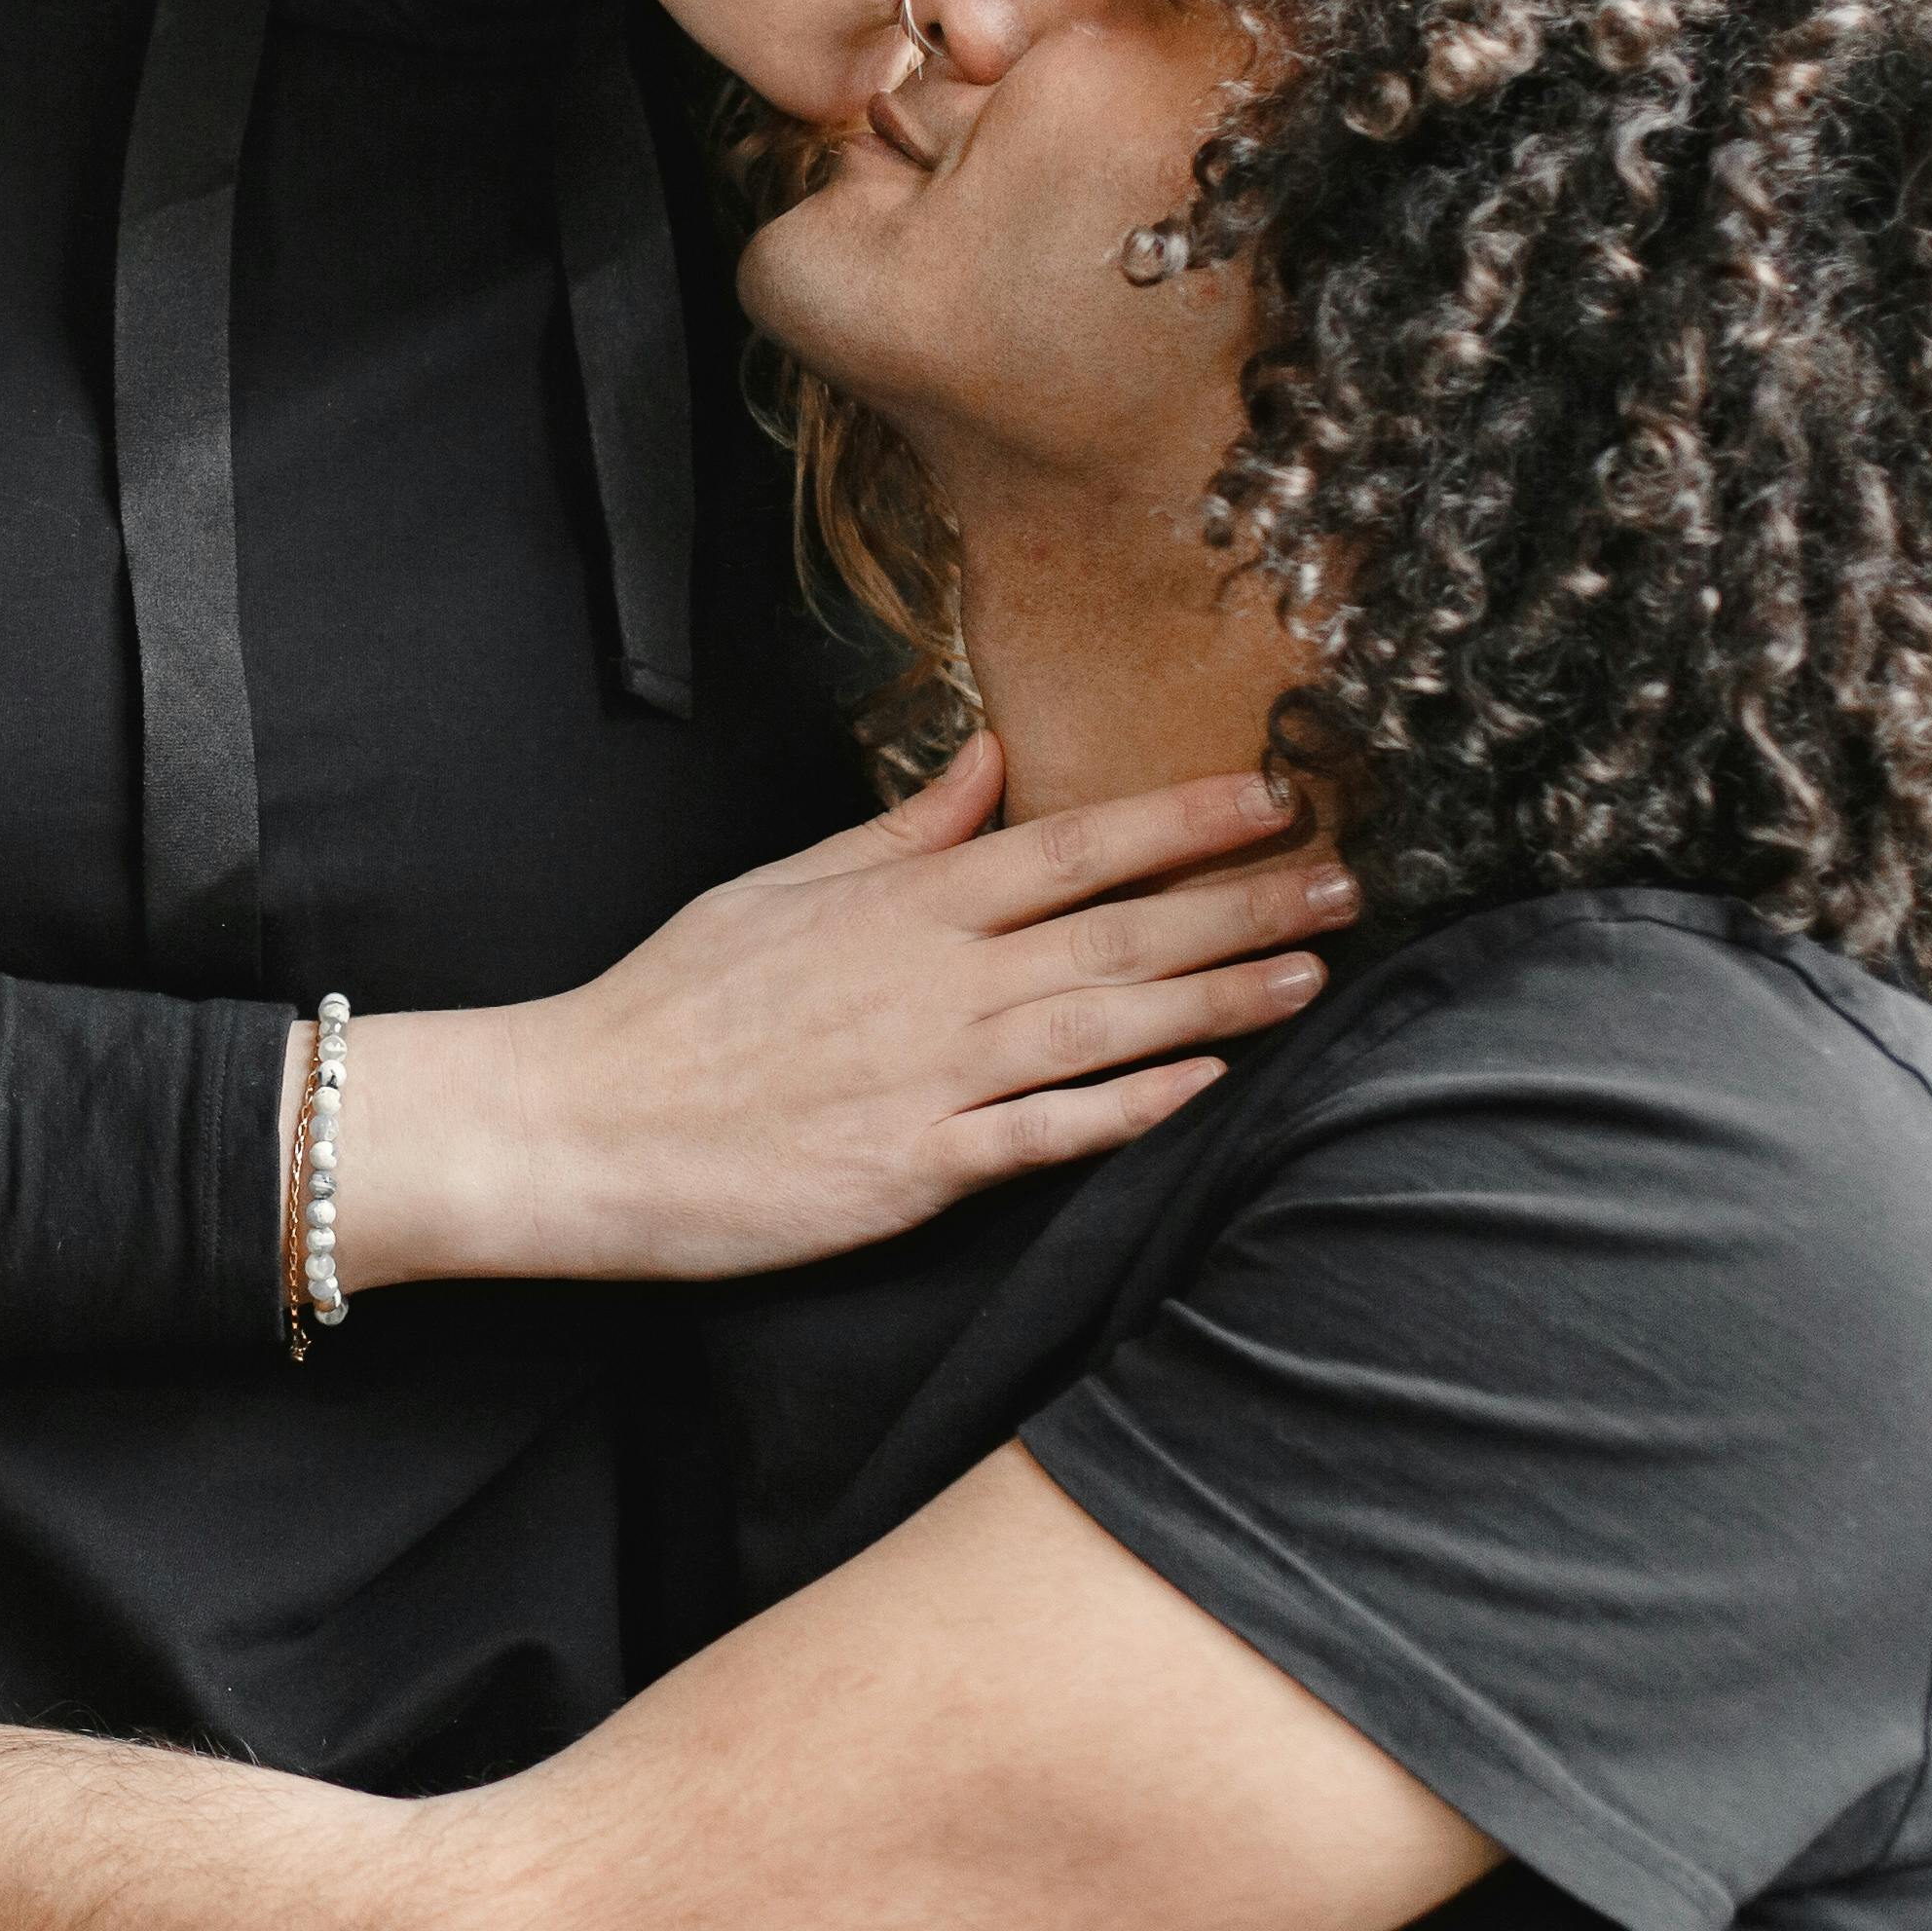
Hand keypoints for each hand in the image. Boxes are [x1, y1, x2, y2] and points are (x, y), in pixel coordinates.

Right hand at [327, 744, 1346, 1287]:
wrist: (580, 1123)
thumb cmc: (674, 1006)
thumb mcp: (779, 889)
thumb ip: (899, 835)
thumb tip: (989, 762)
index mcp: (904, 905)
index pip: (1075, 844)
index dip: (1187, 818)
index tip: (1277, 793)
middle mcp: (936, 979)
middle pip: (1123, 928)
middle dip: (1248, 902)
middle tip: (1351, 881)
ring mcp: (932, 1076)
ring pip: (1109, 1024)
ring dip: (1223, 998)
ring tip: (1315, 973)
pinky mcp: (915, 1167)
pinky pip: (1046, 1132)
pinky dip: (1129, 1106)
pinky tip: (1205, 1086)